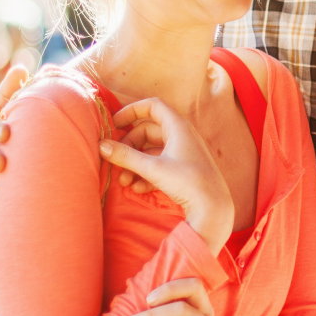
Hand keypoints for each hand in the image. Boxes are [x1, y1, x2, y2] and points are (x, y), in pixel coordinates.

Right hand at [100, 99, 232, 252]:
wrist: (213, 208)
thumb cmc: (187, 182)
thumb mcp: (152, 168)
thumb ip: (125, 156)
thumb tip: (101, 145)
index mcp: (178, 126)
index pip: (152, 106)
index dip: (132, 111)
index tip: (115, 124)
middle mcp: (182, 135)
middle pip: (147, 131)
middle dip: (129, 147)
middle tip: (115, 162)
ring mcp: (184, 152)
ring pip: (152, 151)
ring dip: (135, 164)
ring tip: (124, 182)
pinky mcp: (184, 169)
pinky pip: (160, 164)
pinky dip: (147, 173)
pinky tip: (138, 189)